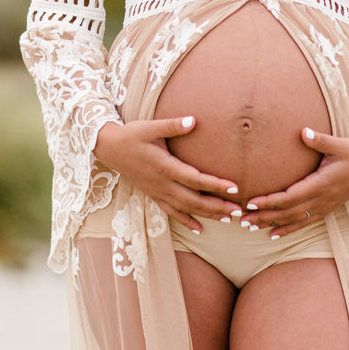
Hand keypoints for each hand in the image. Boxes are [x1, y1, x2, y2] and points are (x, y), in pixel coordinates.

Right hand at [94, 116, 241, 233]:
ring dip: (207, 215)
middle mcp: (163, 184)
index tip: (234, 187)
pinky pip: (172, 212)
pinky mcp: (153, 195)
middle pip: (194, 200)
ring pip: (186, 209)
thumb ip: (173, 125)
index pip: (196, 179)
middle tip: (238, 211)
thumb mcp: (151, 127)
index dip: (215, 185)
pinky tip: (199, 229)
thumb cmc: (132, 135)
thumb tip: (193, 120)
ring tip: (227, 219)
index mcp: (165, 167)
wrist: (110, 148)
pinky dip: (186, 221)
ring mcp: (158, 192)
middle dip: (217, 206)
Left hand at [244, 128, 348, 238]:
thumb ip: (320, 140)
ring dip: (271, 224)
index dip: (269, 201)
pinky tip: (273, 235)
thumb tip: (303, 131)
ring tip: (250, 228)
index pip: (289, 196)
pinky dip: (287, 229)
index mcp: (320, 184)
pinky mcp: (325, 209)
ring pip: (293, 220)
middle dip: (263, 216)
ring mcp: (323, 207)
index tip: (251, 202)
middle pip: (286, 212)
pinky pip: (303, 223)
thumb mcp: (340, 144)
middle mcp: (320, 200)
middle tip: (241, 220)